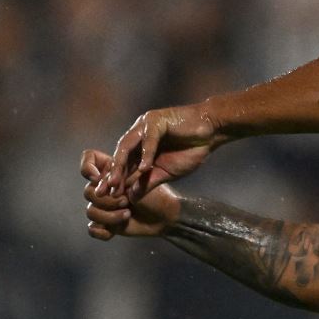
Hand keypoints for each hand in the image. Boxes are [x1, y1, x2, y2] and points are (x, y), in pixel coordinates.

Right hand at [82, 148, 179, 239]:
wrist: (166, 217)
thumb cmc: (158, 195)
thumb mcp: (144, 181)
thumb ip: (124, 177)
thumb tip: (106, 182)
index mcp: (112, 171)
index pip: (89, 159)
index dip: (87, 166)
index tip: (97, 178)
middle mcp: (104, 188)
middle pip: (88, 192)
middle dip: (107, 200)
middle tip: (126, 201)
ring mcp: (103, 206)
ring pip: (90, 211)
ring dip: (109, 216)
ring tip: (127, 214)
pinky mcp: (105, 223)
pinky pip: (92, 228)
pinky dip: (101, 232)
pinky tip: (112, 232)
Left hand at [105, 103, 226, 193]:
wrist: (212, 131)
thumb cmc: (191, 149)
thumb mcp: (167, 172)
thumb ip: (149, 182)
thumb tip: (132, 198)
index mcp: (139, 145)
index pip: (123, 164)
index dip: (115, 180)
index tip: (108, 197)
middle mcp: (138, 133)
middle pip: (120, 156)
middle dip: (112, 174)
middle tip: (105, 191)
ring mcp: (145, 125)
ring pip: (127, 146)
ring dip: (121, 165)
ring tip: (116, 182)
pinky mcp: (156, 120)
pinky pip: (149, 139)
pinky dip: (146, 154)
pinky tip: (145, 169)